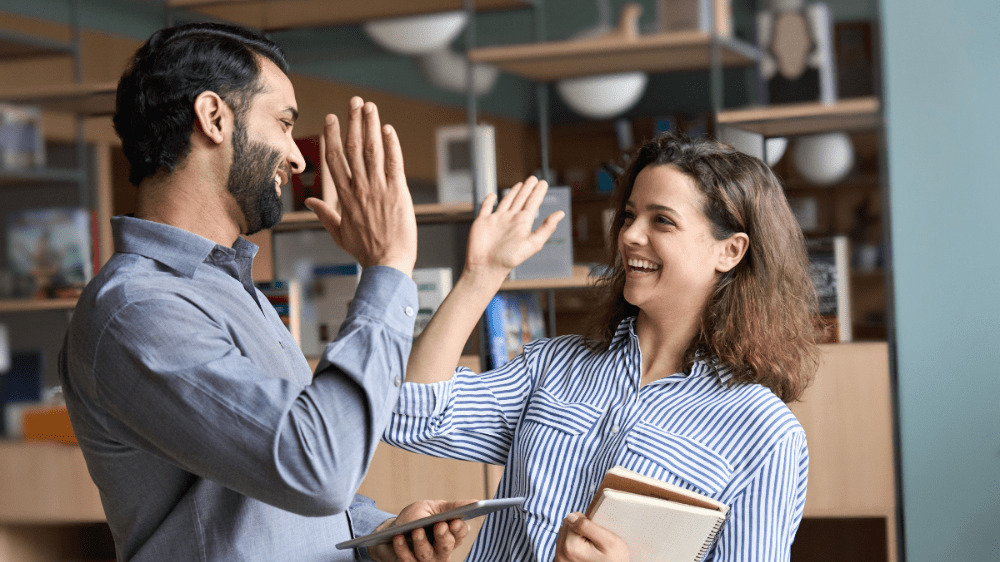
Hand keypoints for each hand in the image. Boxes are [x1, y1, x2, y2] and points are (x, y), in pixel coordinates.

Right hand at [305, 96, 416, 275]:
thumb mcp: (339, 233)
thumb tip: (311, 202)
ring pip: (372, 151)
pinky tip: (388, 129)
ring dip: (370, 126)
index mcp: (344, 197)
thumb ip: (325, 215)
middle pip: (353, 148)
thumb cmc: (365, 251)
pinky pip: (394, 163)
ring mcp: (379, 189)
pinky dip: (391, 145)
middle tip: (354, 101)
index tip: (332, 117)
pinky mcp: (398, 193)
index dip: (332, 136)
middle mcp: (359, 188)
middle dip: (353, 122)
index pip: (335, 159)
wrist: (387, 264)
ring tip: (369, 106)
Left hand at [368, 499, 474, 561]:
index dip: (458, 528)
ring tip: (417, 530)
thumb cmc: (416, 518)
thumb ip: (451, 507)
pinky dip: (402, 548)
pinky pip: (407, 559)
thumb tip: (475, 501)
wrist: (392, 531)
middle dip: (443, 536)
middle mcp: (441, 551)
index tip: (455, 521)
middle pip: (446, 546)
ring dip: (422, 542)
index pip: (460, 534)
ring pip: (426, 555)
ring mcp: (426, 560)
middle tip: (440, 525)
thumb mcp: (433, 508)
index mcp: (451, 535)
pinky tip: (399, 537)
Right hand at [464, 176, 563, 286]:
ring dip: (513, 192)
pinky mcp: (482, 221)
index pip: (533, 203)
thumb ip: (546, 228)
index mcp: (522, 223)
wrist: (486, 267)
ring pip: (506, 201)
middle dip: (528, 189)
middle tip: (534, 178)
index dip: (538, 192)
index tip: (544, 182)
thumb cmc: (509, 259)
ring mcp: (496, 220)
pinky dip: (489, 200)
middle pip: (521, 199)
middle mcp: (510, 219)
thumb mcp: (533, 243)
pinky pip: (486, 207)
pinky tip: (493, 195)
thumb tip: (561, 214)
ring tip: (520, 184)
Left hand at [554, 512, 629, 561]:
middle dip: (580, 531)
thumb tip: (571, 517)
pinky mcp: (562, 561)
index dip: (585, 523)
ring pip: (565, 535)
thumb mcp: (609, 541)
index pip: (570, 519)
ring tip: (590, 549)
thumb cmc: (615, 560)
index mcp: (570, 547)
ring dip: (577, 539)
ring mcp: (560, 560)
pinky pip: (564, 545)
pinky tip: (585, 553)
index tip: (595, 536)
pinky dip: (575, 546)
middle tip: (594, 543)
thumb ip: (588, 526)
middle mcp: (561, 555)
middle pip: (566, 527)